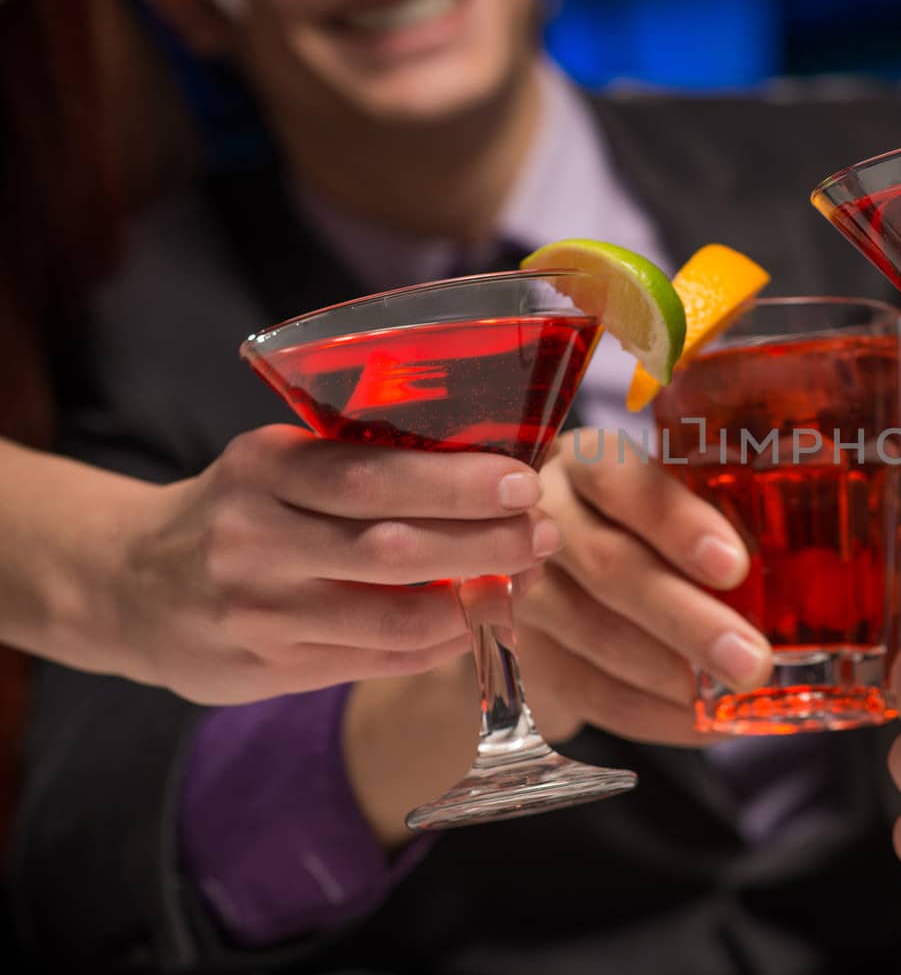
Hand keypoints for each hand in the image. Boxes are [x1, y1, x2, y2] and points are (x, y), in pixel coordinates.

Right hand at [111, 424, 558, 703]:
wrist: (125, 584)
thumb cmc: (237, 510)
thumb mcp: (276, 464)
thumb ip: (359, 465)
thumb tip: (493, 465)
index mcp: (265, 468)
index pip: (374, 476)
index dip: (457, 485)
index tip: (522, 483)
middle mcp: (256, 539)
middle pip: (392, 547)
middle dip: (483, 543)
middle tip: (542, 534)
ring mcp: (260, 612)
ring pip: (391, 616)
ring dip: (471, 602)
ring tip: (522, 580)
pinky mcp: (267, 668)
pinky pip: (375, 660)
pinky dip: (437, 642)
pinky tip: (473, 622)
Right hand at [342, 426, 771, 846]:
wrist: (557, 572)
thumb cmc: (644, 526)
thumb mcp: (673, 501)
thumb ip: (722, 518)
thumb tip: (807, 580)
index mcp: (587, 461)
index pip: (624, 480)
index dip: (679, 524)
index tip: (736, 566)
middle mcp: (539, 515)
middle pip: (609, 566)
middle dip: (686, 619)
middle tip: (752, 660)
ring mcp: (512, 585)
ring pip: (589, 633)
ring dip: (667, 674)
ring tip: (731, 697)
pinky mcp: (511, 651)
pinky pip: (580, 688)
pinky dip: (648, 713)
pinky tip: (703, 724)